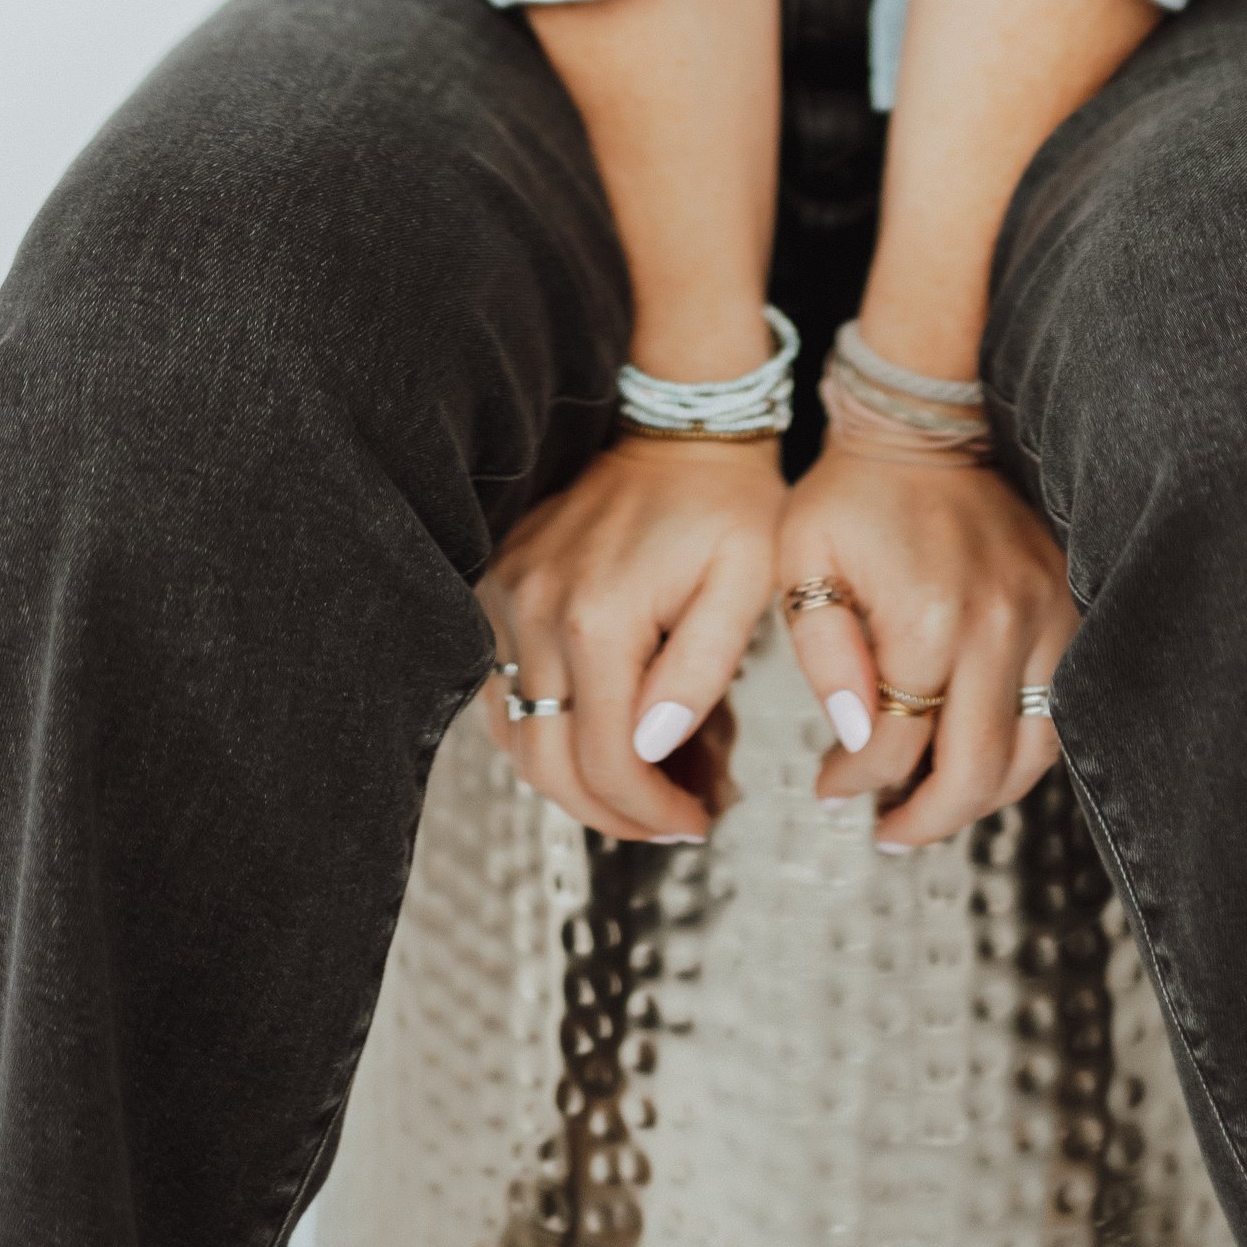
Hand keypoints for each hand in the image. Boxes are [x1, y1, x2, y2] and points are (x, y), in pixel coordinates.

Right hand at [480, 432, 782, 840]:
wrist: (684, 424)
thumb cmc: (727, 503)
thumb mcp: (745, 588)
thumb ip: (700, 675)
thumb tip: (653, 749)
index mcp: (599, 616)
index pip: (607, 761)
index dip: (651, 813)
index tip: (696, 821)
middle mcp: (536, 609)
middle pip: (549, 764)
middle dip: (613, 814)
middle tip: (671, 819)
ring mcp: (508, 596)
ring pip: (518, 737)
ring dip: (579, 778)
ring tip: (648, 778)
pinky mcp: (501, 585)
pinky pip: (502, 690)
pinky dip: (549, 729)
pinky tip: (604, 728)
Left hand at [774, 442, 1077, 847]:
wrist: (923, 423)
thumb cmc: (853, 493)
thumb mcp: (802, 563)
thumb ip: (822, 655)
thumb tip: (854, 737)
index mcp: (927, 618)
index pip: (894, 747)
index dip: (854, 782)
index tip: (828, 786)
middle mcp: (999, 625)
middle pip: (974, 772)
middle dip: (924, 820)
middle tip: (886, 830)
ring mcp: (1044, 617)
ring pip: (1031, 755)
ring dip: (981, 799)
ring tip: (934, 806)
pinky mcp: (1067, 608)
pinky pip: (1060, 710)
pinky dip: (1024, 752)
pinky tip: (983, 757)